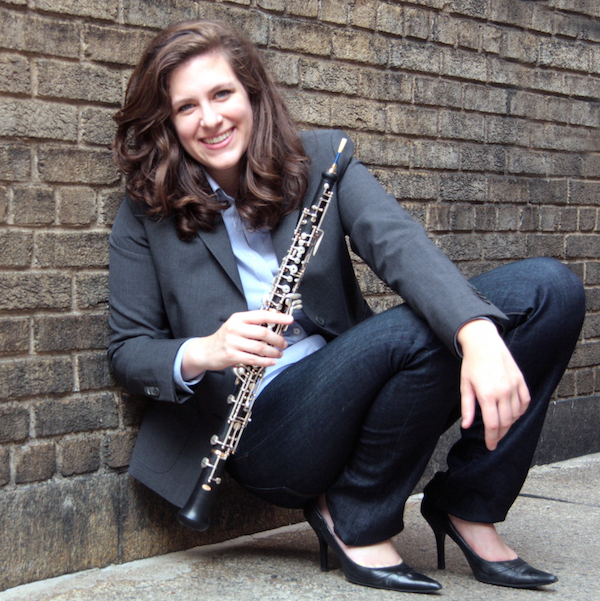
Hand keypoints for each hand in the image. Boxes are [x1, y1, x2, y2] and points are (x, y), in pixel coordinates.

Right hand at [181, 310, 293, 379]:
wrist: (205, 351)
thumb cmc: (226, 338)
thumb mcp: (237, 325)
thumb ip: (253, 324)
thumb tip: (276, 324)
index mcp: (238, 318)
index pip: (262, 315)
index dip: (278, 317)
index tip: (290, 319)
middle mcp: (235, 328)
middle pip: (263, 333)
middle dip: (278, 340)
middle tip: (284, 344)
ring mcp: (232, 342)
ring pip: (260, 347)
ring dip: (273, 352)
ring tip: (279, 354)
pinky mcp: (231, 355)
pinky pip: (253, 359)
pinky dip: (265, 361)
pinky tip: (271, 362)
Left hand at [457, 319, 529, 450]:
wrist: (484, 343)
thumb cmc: (471, 364)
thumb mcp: (465, 385)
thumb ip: (467, 407)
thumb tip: (466, 426)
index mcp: (487, 395)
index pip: (492, 425)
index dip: (492, 438)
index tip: (490, 446)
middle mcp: (503, 392)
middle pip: (506, 422)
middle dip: (500, 434)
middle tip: (494, 440)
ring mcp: (514, 386)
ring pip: (516, 414)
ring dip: (510, 424)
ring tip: (501, 427)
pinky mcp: (520, 381)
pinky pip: (525, 402)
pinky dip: (521, 411)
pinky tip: (513, 414)